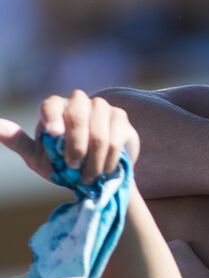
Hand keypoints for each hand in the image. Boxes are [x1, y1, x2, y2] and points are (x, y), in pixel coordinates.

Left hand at [0, 90, 139, 182]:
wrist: (96, 170)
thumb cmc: (62, 161)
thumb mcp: (38, 156)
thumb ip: (18, 142)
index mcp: (55, 106)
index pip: (52, 104)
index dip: (52, 117)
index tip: (53, 134)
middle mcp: (79, 101)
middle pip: (78, 115)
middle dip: (76, 146)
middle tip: (73, 167)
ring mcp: (102, 107)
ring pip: (99, 132)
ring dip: (93, 160)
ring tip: (89, 176)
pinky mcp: (121, 118)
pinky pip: (116, 140)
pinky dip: (108, 160)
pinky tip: (104, 170)